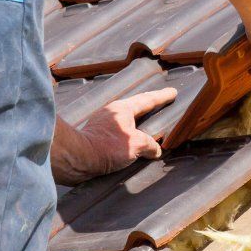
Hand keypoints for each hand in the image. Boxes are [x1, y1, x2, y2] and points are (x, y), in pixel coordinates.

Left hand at [51, 88, 177, 184]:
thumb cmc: (106, 147)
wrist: (78, 158)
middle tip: (159, 103)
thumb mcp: (136, 145)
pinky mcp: (95, 137)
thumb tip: (156, 150)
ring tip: (146, 126)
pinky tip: (129, 145)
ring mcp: (102, 124)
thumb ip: (149, 145)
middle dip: (147, 106)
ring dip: (136, 123)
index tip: (172, 92)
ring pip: (125, 121)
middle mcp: (112, 113)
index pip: (147, 100)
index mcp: (123, 109)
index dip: (161, 97)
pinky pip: (117, 133)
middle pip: (135, 107)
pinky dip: (127, 136)